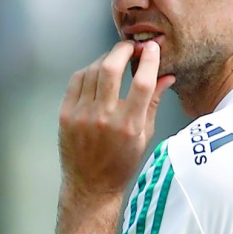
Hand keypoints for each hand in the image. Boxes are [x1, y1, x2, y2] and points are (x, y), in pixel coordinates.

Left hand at [58, 40, 174, 199]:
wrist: (90, 185)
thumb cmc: (120, 164)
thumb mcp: (144, 136)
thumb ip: (153, 102)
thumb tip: (167, 76)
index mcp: (129, 125)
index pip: (142, 82)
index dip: (148, 59)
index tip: (151, 47)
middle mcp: (104, 118)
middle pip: (112, 68)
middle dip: (123, 50)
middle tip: (131, 48)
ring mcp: (81, 116)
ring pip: (92, 70)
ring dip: (106, 59)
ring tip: (115, 60)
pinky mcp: (66, 115)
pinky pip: (76, 81)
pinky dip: (89, 70)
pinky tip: (97, 72)